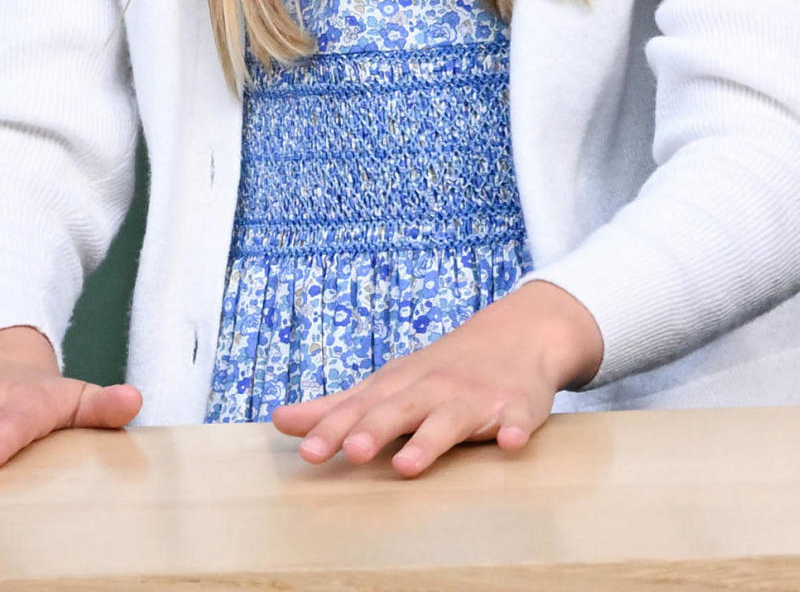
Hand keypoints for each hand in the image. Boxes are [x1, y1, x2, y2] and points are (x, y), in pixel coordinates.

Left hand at [271, 281, 602, 479]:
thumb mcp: (390, 383)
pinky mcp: (518, 407)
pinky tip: (511, 442)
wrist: (519, 334)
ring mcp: (477, 398)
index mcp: (401, 386)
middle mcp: (434, 390)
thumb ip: (338, 407)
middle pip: (401, 410)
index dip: (335, 430)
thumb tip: (281, 421)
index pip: (362, 409)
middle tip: (354, 452)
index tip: (309, 452)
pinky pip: (518, 420)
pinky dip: (515, 429)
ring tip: (410, 465)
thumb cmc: (441, 370)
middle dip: (376, 429)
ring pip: (452, 420)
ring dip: (431, 439)